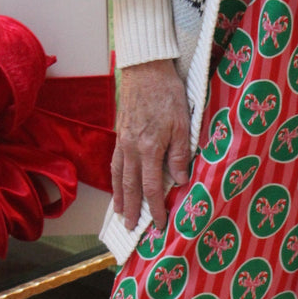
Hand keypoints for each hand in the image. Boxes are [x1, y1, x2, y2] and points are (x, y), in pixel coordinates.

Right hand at [112, 59, 189, 230]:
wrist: (146, 70)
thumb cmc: (168, 94)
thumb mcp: (183, 123)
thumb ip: (180, 154)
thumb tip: (181, 180)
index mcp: (150, 148)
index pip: (152, 187)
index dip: (155, 207)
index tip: (159, 223)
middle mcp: (132, 149)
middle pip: (131, 186)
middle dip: (133, 209)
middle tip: (132, 229)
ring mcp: (123, 141)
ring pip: (118, 176)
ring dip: (119, 197)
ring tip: (120, 213)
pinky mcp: (119, 134)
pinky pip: (114, 162)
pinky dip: (114, 179)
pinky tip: (117, 185)